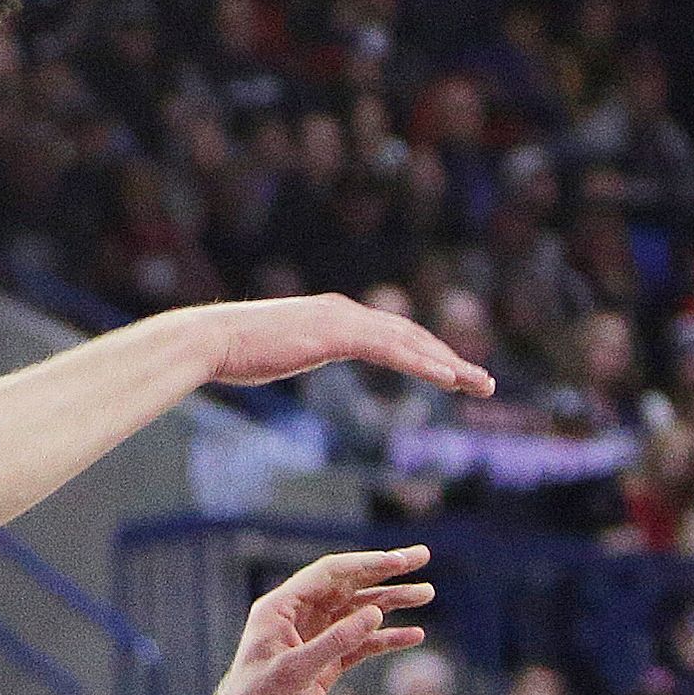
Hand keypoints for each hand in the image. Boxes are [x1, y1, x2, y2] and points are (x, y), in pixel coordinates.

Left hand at [186, 547, 432, 694]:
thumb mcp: (294, 672)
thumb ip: (335, 641)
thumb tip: (375, 611)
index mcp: (281, 608)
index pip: (330, 575)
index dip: (367, 564)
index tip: (401, 560)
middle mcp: (297, 619)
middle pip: (348, 587)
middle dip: (385, 573)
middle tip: (422, 558)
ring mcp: (312, 643)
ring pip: (357, 614)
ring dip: (391, 603)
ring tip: (425, 594)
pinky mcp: (323, 668)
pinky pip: (359, 646)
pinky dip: (385, 639)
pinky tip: (413, 636)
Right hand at [189, 296, 492, 395]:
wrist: (211, 340)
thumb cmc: (235, 350)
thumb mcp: (277, 349)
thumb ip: (294, 347)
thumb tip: (288, 352)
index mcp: (333, 314)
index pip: (393, 334)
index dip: (427, 353)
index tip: (453, 373)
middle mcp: (343, 310)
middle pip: (410, 335)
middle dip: (450, 359)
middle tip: (483, 383)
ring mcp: (340, 319)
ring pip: (409, 342)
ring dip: (449, 364)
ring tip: (479, 384)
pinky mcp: (335, 334)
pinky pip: (390, 351)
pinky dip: (422, 364)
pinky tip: (447, 379)